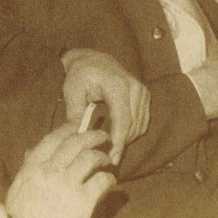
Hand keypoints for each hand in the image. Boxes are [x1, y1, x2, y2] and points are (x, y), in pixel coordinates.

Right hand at [6, 123, 115, 217]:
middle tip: (102, 137)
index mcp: (32, 169)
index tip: (79, 124)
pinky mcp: (83, 202)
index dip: (69, 127)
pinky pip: (102, 181)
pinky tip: (111, 184)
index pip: (54, 138)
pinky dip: (110, 180)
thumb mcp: (17, 192)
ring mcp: (67, 186)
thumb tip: (30, 151)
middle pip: (76, 142)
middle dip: (92, 136)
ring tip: (107, 162)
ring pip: (91, 157)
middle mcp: (49, 172)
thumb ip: (26, 170)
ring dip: (103, 157)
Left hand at [61, 48, 150, 163]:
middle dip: (121, 144)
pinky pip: (143, 121)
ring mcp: (142, 91)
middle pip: (133, 125)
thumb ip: (75, 116)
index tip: (112, 158)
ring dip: (126, 139)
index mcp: (116, 84)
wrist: (92, 59)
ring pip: (140, 125)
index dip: (118, 142)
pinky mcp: (144, 95)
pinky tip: (117, 136)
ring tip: (110, 147)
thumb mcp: (72, 92)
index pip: (123, 119)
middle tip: (107, 158)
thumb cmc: (80, 75)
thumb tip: (79, 138)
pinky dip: (132, 132)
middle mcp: (134, 86)